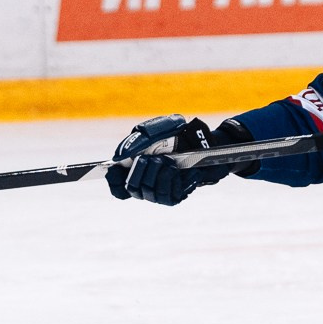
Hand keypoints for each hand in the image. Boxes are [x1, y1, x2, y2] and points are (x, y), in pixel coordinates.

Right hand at [107, 114, 241, 204]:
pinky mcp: (175, 196)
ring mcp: (160, 190)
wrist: (208, 144)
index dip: (114, 180)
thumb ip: (139, 139)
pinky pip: (168, 197)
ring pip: (150, 193)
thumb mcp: (162, 126)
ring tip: (174, 162)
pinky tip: (187, 172)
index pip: (116, 184)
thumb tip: (118, 157)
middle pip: (132, 188)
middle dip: (143, 170)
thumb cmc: (183, 133)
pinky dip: (178, 181)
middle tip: (158, 157)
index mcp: (136, 164)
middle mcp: (146, 180)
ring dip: (162, 174)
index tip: (117, 170)